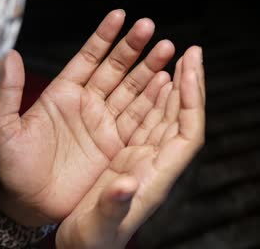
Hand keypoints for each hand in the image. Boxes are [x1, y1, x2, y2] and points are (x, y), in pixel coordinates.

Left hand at [0, 10, 177, 224]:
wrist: (28, 202)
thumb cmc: (12, 166)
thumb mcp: (4, 128)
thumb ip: (9, 92)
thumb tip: (8, 54)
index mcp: (61, 94)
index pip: (86, 58)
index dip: (102, 37)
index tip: (119, 15)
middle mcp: (85, 104)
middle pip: (114, 69)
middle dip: (131, 48)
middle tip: (149, 27)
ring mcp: (101, 123)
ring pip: (130, 90)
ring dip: (148, 70)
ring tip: (166, 48)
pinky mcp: (113, 144)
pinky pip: (136, 118)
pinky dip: (151, 101)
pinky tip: (165, 83)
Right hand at [56, 46, 204, 248]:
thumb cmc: (91, 242)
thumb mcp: (99, 227)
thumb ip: (114, 206)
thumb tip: (126, 185)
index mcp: (154, 180)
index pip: (187, 135)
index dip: (192, 103)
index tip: (189, 71)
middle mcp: (153, 166)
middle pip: (181, 120)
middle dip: (189, 85)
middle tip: (190, 54)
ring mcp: (139, 159)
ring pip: (163, 119)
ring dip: (171, 90)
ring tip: (175, 61)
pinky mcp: (123, 157)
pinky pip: (142, 124)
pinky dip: (149, 102)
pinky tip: (151, 87)